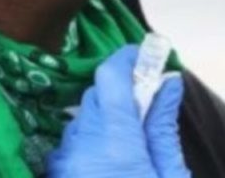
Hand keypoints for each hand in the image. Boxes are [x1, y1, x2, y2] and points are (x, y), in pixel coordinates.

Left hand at [46, 46, 190, 177]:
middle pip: (98, 95)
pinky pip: (73, 142)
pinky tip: (111, 164)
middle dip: (123, 94)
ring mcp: (63, 161)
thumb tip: (169, 82)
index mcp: (115, 142)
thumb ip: (164, 127)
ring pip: (84, 118)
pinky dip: (92, 142)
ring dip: (107, 120)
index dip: (129, 59)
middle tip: (149, 107)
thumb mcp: (169, 175)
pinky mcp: (56, 173)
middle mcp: (80, 145)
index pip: (111, 76)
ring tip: (132, 147)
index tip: (149, 57)